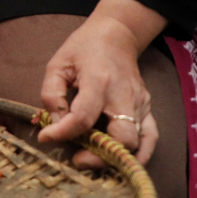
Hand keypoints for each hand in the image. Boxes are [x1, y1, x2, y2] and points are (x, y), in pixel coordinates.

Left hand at [37, 0, 165, 166]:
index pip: (83, 116)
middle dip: (98, 155)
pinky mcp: (147, 107)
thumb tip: (56, 123)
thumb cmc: (83, 48)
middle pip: (121, 137)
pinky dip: (140, 154)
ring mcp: (140, 102)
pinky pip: (150, 137)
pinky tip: (124, 163)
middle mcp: (124, 94)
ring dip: (116, 158)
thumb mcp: (58, 64)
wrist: (116, 34)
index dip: (63, 132)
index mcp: (98, 80)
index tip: (46, 138)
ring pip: (137, 142)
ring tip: (94, 159)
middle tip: (77, 159)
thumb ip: (51, 94)